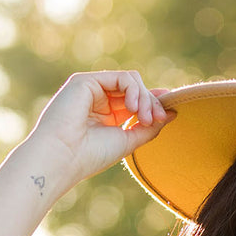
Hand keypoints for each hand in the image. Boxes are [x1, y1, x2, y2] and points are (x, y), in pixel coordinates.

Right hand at [21, 69, 175, 195]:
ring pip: (132, 81)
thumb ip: (148, 127)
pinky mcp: (86, 81)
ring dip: (145, 98)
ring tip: (145, 118)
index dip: (154, 105)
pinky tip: (133, 108)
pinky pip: (122, 77)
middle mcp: (99, 100)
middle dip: (152, 104)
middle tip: (157, 120)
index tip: (169, 114)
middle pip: (137, 91)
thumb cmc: (90, 156)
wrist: (62, 157)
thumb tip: (173, 113)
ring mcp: (92, 89)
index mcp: (107, 116)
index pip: (136, 102)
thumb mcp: (127, 141)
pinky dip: (134, 90)